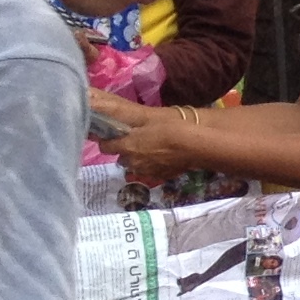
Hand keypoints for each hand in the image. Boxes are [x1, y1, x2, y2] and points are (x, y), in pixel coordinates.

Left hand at [92, 96, 206, 177]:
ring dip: (139, 160)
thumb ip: (132, 130)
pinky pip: (149, 172)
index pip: (105, 146)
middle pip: (121, 158)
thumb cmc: (170, 129)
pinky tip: (162, 159)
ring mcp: (145, 172)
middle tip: (137, 143)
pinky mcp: (159, 177)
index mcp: (126, 146)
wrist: (194, 146)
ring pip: (135, 166)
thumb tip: (120, 132)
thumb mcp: (148, 122)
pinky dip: (152, 167)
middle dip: (126, 152)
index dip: (108, 141)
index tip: (113, 137)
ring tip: (151, 152)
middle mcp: (132, 162)